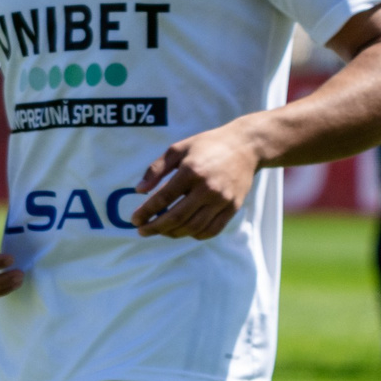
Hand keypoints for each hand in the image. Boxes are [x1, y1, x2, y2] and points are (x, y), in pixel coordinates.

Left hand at [132, 123, 260, 239]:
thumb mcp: (178, 149)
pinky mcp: (233, 207)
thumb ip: (156, 169)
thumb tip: (139, 190)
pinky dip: (195, 235)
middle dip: (155, 228)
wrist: (246, 146)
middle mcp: (208, 188)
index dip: (146, 212)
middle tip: (142, 231)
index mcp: (191, 171)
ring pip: (194, 227)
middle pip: (177, 217)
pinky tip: (183, 231)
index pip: (163, 198)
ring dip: (173, 233)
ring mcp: (223, 200)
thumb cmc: (207, 145)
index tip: (134, 220)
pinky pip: (212, 230)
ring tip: (161, 231)